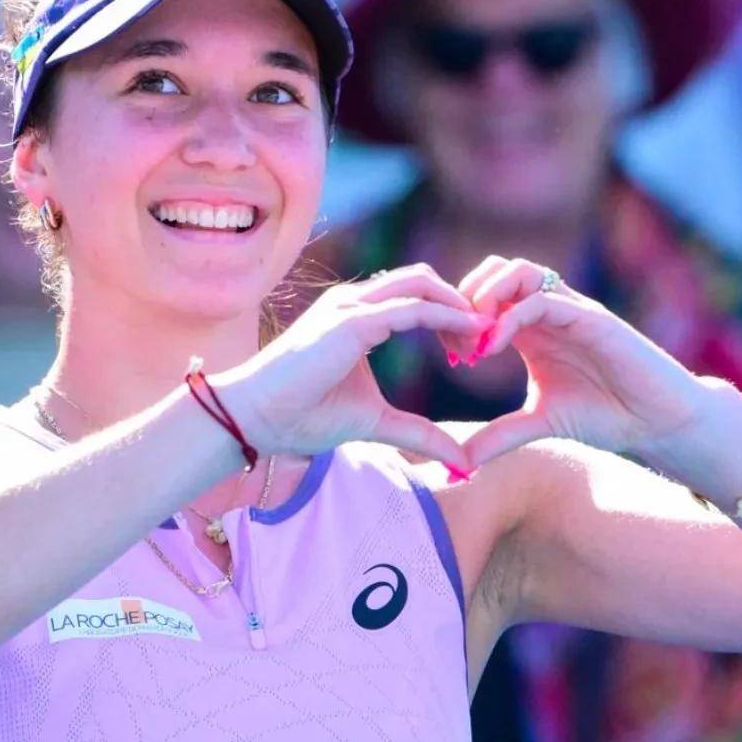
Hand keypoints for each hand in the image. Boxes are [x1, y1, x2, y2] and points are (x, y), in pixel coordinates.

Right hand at [222, 263, 484, 466]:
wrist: (254, 418)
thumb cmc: (301, 417)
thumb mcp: (375, 423)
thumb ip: (419, 433)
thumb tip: (461, 460)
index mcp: (355, 317)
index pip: (414, 297)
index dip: (449, 315)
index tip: (472, 349)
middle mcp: (353, 303)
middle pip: (424, 281)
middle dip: (460, 304)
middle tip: (486, 340)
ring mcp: (351, 307)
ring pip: (422, 284)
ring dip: (459, 305)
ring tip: (485, 336)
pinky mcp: (352, 323)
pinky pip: (413, 308)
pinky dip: (447, 316)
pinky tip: (471, 335)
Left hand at [455, 256, 717, 468]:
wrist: (659, 421)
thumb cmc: (606, 416)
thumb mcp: (540, 424)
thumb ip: (499, 436)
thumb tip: (458, 463)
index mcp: (533, 329)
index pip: (485, 296)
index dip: (459, 317)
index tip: (450, 355)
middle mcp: (550, 311)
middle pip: (495, 270)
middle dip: (466, 299)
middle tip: (458, 343)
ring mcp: (571, 309)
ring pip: (518, 271)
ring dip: (486, 298)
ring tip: (475, 342)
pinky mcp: (592, 318)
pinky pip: (542, 300)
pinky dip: (509, 317)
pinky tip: (492, 348)